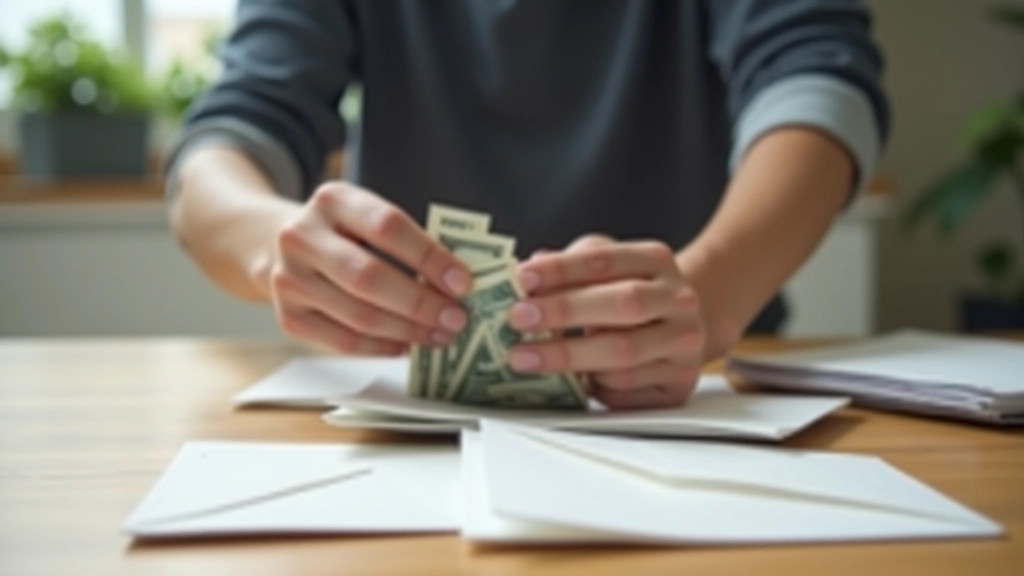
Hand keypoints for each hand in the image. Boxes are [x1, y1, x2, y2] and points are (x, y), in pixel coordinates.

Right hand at [265, 182, 471, 354]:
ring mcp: (289, 280)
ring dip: (409, 331)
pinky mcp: (289, 317)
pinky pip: (344, 342)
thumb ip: (408, 242)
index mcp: (332, 200)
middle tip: (456, 317)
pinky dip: (383, 348)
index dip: (429, 257)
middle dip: (421, 303)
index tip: (463, 281)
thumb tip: (458, 282)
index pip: (387, 227)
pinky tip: (408, 345)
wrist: (283, 244)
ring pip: (360, 316)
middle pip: (370, 277)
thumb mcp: (368, 217)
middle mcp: (302, 237)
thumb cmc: (345, 233)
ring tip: (440, 334)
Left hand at [507, 235, 705, 409]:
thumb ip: (567, 269)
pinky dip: (593, 386)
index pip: (605, 259)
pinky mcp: (678, 385)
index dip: (562, 269)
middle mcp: (678, 300)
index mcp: (655, 261)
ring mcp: (683, 345)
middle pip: (623, 304)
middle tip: (518, 319)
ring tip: (527, 357)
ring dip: (568, 358)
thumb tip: (528, 274)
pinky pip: (627, 390)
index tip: (523, 278)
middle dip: (564, 312)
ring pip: (624, 355)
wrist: (678, 329)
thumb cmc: (629, 295)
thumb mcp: (601, 269)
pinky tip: (573, 379)